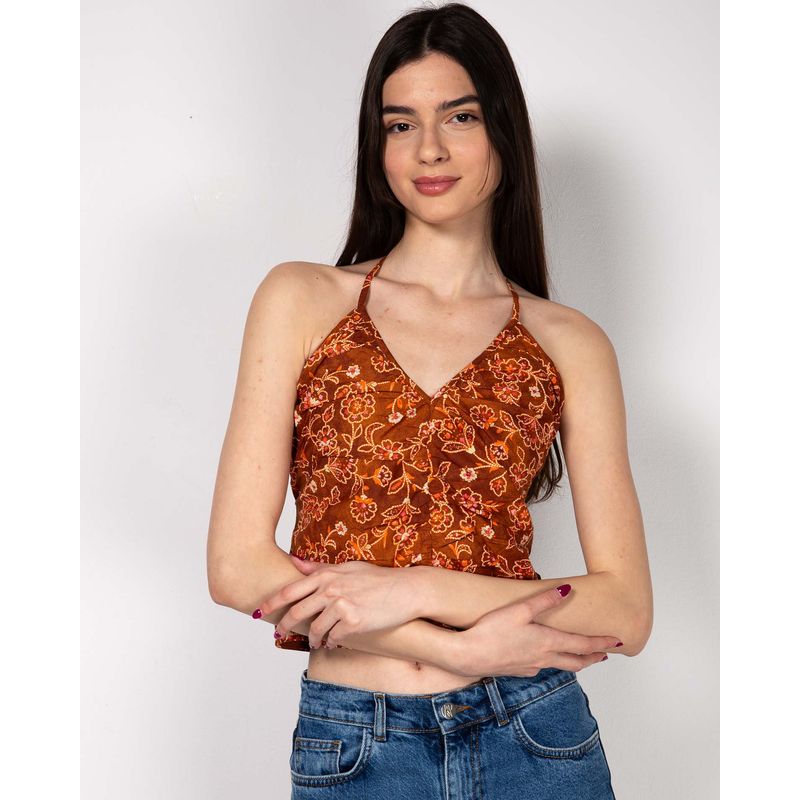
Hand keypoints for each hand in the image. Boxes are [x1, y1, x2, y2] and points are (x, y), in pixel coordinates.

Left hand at [255, 557, 419, 647]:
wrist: (406, 590)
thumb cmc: (377, 579)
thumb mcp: (347, 568)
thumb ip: (320, 569)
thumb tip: (294, 562)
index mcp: (327, 576)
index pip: (290, 590)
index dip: (272, 603)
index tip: (260, 611)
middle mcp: (331, 589)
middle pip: (297, 612)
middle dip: (284, 625)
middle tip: (279, 633)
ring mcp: (341, 606)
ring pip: (315, 629)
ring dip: (312, 637)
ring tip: (315, 641)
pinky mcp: (353, 623)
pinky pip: (333, 638)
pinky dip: (330, 642)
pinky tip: (333, 642)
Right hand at [453, 585, 622, 676]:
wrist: (468, 656)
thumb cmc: (491, 631)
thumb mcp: (520, 609)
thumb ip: (545, 600)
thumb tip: (567, 590)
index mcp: (547, 642)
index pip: (583, 644)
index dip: (602, 642)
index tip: (618, 641)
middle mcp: (543, 658)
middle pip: (576, 661)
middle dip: (593, 657)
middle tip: (605, 654)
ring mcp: (531, 667)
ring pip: (560, 666)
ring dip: (574, 662)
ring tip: (580, 658)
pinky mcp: (518, 671)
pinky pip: (541, 668)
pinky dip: (551, 663)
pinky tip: (545, 659)